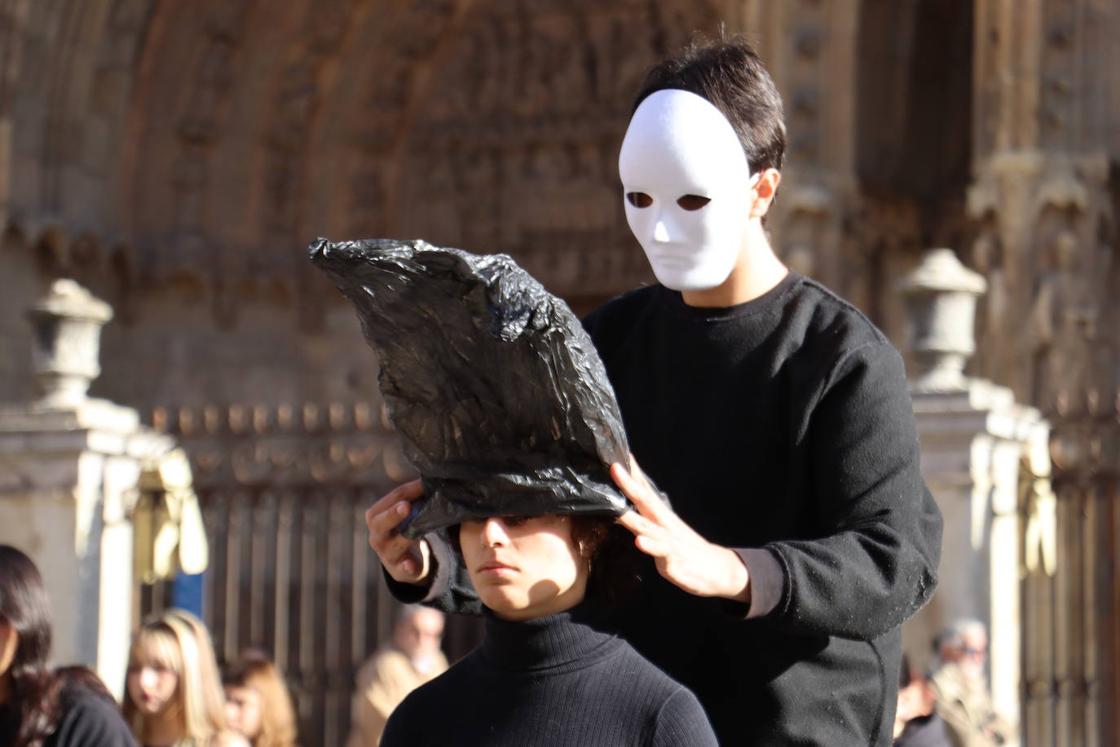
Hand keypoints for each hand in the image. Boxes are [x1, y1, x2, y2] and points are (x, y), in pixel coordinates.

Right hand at [365, 479, 431, 584]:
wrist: (405, 563)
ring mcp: (386, 554)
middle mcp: (377, 535)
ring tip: (416, 532)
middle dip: (393, 514)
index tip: (426, 484)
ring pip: (392, 545)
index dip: (409, 491)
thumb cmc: (405, 529)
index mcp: (376, 516)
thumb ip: (413, 498)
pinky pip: (401, 570)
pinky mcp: (398, 570)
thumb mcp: (405, 514)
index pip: (391, 499)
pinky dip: (406, 567)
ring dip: (405, 538)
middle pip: (380, 523)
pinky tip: (411, 565)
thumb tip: (434, 478)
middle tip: (406, 506)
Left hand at [612, 459, 749, 601]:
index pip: (644, 490)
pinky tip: (640, 542)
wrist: (718, 569)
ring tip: (619, 510)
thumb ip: (647, 517)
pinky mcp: (674, 560)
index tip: (618, 454)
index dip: (631, 473)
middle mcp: (664, 524)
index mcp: (660, 516)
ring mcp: (670, 541)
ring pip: (649, 527)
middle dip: (629, 485)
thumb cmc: (685, 549)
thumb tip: (629, 503)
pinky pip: (661, 552)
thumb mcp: (664, 530)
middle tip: (615, 468)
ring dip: (633, 517)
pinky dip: (651, 546)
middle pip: (645, 501)